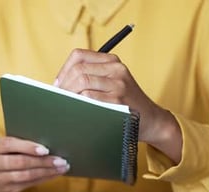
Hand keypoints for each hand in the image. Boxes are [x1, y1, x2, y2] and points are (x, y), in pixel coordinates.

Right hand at [0, 137, 69, 191]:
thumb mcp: (0, 145)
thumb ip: (17, 144)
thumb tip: (44, 145)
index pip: (10, 145)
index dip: (28, 147)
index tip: (45, 150)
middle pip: (21, 162)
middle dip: (44, 162)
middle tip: (60, 160)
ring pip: (27, 176)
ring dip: (47, 172)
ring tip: (61, 168)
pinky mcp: (6, 190)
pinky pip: (28, 184)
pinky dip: (43, 179)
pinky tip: (53, 175)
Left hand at [55, 49, 181, 163]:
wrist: (151, 120)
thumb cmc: (124, 103)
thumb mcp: (111, 83)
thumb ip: (90, 78)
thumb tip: (57, 84)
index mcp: (112, 61)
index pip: (78, 55)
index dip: (63, 69)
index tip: (57, 84)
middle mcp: (116, 69)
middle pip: (78, 70)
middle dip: (63, 85)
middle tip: (58, 98)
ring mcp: (118, 85)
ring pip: (82, 82)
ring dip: (68, 95)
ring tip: (65, 104)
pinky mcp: (118, 101)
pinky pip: (89, 98)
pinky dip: (78, 104)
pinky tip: (76, 111)